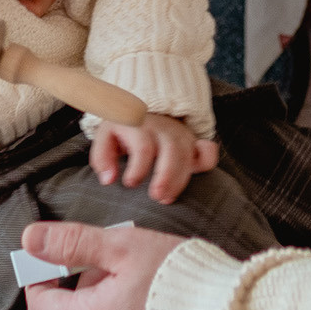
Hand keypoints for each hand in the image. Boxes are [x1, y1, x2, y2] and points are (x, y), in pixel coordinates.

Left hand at [22, 221, 182, 309]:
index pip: (42, 309)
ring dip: (123, 295)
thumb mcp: (123, 247)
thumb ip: (76, 242)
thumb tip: (31, 238)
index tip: (50, 262)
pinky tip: (169, 296)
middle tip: (123, 254)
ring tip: (154, 272)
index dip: (38, 282)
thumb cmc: (179, 280)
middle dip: (96, 280)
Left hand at [91, 113, 220, 203]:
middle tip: (157, 197)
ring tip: (167, 198)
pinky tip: (196, 176)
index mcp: (139, 125)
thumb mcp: (106, 138)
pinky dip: (207, 162)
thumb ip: (102, 158)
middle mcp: (163, 128)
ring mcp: (181, 134)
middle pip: (172, 150)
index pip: (144, 146)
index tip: (130, 183)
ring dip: (180, 179)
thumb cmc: (123, 131)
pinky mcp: (193, 141)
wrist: (142, 111)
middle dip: (166, 176)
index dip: (138, 168)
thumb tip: (109, 179)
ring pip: (188, 155)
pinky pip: (207, 150)